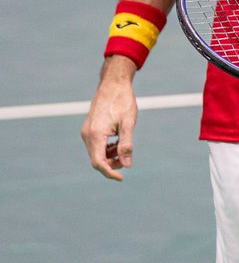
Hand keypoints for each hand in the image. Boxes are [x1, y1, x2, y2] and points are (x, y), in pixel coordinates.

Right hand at [80, 58, 138, 180]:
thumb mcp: (128, 124)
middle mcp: (87, 135)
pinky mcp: (89, 128)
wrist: (113, 84)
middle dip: (111, 164)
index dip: (109, 173)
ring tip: (124, 147)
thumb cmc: (122, 102)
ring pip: (96, 152)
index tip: (121, 178)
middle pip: (96, 159)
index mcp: (95, 135)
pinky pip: (96, 145)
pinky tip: (118, 141)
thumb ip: (126, 145)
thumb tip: (126, 165)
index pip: (98, 163)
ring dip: (110, 155)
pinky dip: (106, 148)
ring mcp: (86, 132)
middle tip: (127, 159)